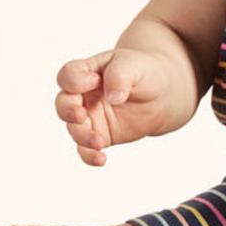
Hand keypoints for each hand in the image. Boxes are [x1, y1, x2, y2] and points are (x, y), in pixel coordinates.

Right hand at [55, 49, 171, 165]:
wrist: (161, 93)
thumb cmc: (144, 72)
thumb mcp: (135, 66)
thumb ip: (120, 76)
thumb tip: (113, 96)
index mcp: (88, 72)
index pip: (69, 76)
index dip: (75, 81)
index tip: (96, 81)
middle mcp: (84, 95)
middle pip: (63, 103)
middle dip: (68, 111)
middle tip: (81, 115)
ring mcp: (90, 117)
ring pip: (74, 129)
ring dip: (82, 136)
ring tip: (99, 142)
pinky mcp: (100, 135)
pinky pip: (87, 149)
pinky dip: (90, 156)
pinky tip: (101, 159)